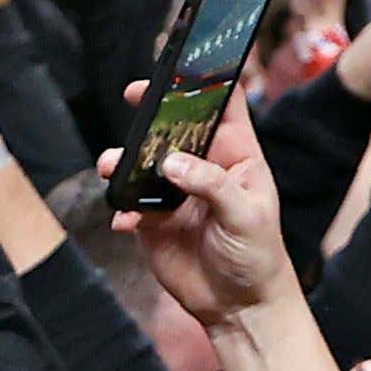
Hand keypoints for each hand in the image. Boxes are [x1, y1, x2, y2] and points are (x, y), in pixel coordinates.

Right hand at [121, 92, 298, 326]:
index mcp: (237, 156)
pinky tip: (124, 220)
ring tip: (112, 168)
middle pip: (174, 126)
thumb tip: (170, 162)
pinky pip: (128, 203)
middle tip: (133, 95)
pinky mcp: (153, 220)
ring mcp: (176, 192)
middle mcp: (204, 167)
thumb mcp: (246, 215)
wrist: (239, 306)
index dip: (206, 81)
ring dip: (124, 161)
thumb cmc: (258, 255)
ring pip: (143, 162)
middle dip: (151, 112)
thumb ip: (211, 184)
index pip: (223, 106)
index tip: (183, 65)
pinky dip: (120, 206)